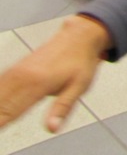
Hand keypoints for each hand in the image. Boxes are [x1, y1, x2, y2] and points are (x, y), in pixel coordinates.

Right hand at [0, 15, 110, 133]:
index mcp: (37, 83)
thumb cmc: (81, 61)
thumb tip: (52, 128)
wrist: (80, 35)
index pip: (10, 111)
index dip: (0, 123)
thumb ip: (62, 108)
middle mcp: (23, 76)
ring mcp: (19, 70)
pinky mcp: (18, 67)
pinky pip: (0, 82)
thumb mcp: (79, 87)